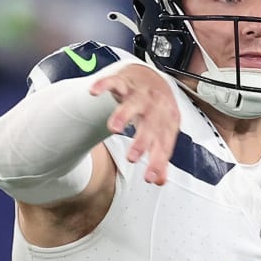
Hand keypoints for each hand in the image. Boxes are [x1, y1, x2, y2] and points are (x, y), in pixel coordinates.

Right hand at [91, 63, 179, 184]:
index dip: (158, 161)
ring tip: (114, 129)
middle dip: (142, 141)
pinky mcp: (124, 83)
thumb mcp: (163, 133)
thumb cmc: (158, 110)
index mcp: (166, 122)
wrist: (154, 79)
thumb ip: (160, 157)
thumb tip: (159, 180)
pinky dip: (104, 85)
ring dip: (123, 115)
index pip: (164, 143)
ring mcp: (139, 94)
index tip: (150, 177)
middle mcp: (155, 108)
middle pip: (150, 124)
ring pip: (133, 103)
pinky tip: (94, 92)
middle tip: (132, 159)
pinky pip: (114, 82)